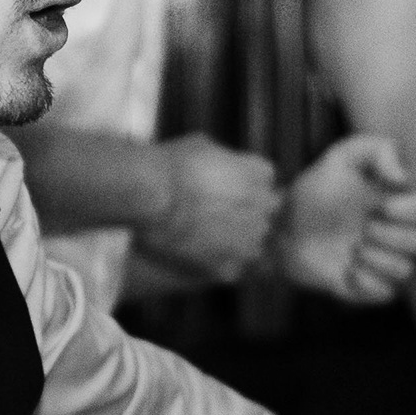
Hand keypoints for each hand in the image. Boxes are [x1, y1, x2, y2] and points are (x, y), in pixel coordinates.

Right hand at [139, 138, 283, 283]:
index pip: (265, 180)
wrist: (150, 196)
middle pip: (263, 213)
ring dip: (233, 243)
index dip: (242, 183)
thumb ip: (223, 158)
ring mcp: (248, 241)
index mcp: (261, 173)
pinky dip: (215, 264)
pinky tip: (193, 254)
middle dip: (244, 213)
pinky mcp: (228, 267)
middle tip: (210, 212)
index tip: (222, 186)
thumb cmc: (170, 165)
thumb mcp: (202, 145)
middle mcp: (264, 208)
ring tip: (201, 236)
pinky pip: (230, 269)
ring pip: (250, 246)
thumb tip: (219, 163)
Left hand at [272, 134, 415, 303]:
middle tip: (362, 229)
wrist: (284, 227)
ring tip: (351, 250)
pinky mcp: (367, 286)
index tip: (382, 206)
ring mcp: (380, 262)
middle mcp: (393, 234)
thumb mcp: (340, 158)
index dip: (409, 211)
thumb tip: (404, 177)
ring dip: (376, 260)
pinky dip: (365, 284)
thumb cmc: (315, 190)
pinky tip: (346, 271)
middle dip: (388, 236)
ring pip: (404, 270)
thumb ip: (377, 150)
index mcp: (394, 203)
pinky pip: (385, 294)